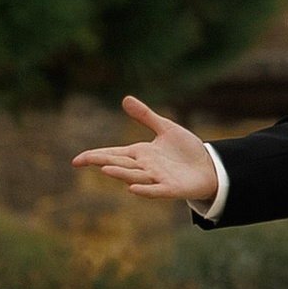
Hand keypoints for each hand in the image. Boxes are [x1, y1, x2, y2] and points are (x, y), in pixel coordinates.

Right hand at [71, 96, 219, 205]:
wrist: (210, 166)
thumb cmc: (186, 150)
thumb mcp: (166, 128)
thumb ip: (146, 116)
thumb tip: (125, 99)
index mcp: (140, 153)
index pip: (113, 154)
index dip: (95, 156)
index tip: (77, 160)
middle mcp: (145, 167)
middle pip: (119, 164)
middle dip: (102, 162)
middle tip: (83, 160)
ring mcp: (157, 178)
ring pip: (134, 176)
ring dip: (120, 173)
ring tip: (105, 169)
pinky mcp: (171, 188)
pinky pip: (156, 190)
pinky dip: (145, 190)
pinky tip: (133, 189)